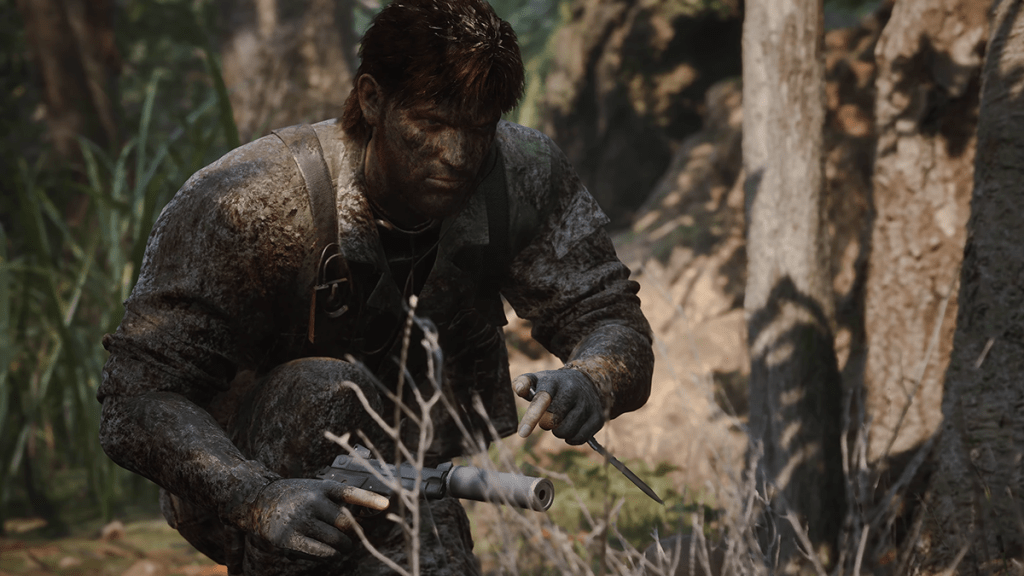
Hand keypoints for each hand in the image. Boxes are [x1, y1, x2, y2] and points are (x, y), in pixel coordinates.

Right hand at [238, 478, 388, 557]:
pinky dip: (330, 554)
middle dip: (352, 533)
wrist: (259, 500)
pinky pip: (320, 552)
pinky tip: (330, 553)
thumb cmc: (296, 496)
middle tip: (351, 538)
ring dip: (344, 546)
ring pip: (335, 539)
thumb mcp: (315, 488)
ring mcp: (300, 519)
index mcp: (321, 487)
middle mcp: (312, 501)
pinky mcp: (289, 538)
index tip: (387, 504)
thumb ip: (335, 500)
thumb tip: (358, 520)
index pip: (349, 493)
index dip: (369, 499)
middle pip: (345, 522)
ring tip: (345, 547)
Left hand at [513, 369, 604, 445]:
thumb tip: (519, 389)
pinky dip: (571, 438)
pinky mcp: (597, 417)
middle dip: (546, 423)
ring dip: (558, 432)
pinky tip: (571, 427)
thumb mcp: (537, 380)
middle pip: (553, 421)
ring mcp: (587, 403)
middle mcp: (573, 390)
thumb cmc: (553, 386)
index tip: (522, 433)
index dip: (532, 416)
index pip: (542, 399)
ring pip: (565, 432)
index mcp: (554, 381)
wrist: (585, 382)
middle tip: (548, 417)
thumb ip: (522, 383)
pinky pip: (579, 438)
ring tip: (560, 421)